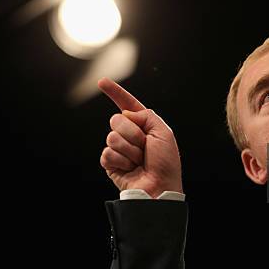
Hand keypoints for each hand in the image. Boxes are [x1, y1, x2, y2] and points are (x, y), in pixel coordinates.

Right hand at [98, 77, 182, 197]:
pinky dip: (122, 161)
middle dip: (133, 133)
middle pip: (117, 120)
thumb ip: (146, 116)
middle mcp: (129, 135)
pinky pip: (107, 153)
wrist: (159, 187)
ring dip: (129, 150)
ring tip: (140, 161)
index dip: (115, 92)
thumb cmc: (166, 164)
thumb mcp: (163, 133)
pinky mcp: (110, 163)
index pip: (127, 104)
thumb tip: (126, 113)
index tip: (102, 81)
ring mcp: (118, 149)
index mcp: (143, 125)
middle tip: (145, 148)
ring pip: (112, 137)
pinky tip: (131, 168)